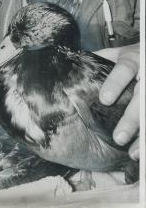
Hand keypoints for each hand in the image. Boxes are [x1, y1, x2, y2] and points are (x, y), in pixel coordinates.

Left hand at [96, 43, 139, 159]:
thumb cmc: (130, 56)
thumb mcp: (115, 54)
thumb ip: (97, 59)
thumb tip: (69, 65)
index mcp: (132, 60)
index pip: (125, 69)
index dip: (116, 84)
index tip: (104, 100)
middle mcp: (145, 74)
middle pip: (142, 97)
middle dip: (132, 119)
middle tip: (118, 138)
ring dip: (143, 134)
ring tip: (132, 153)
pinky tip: (139, 152)